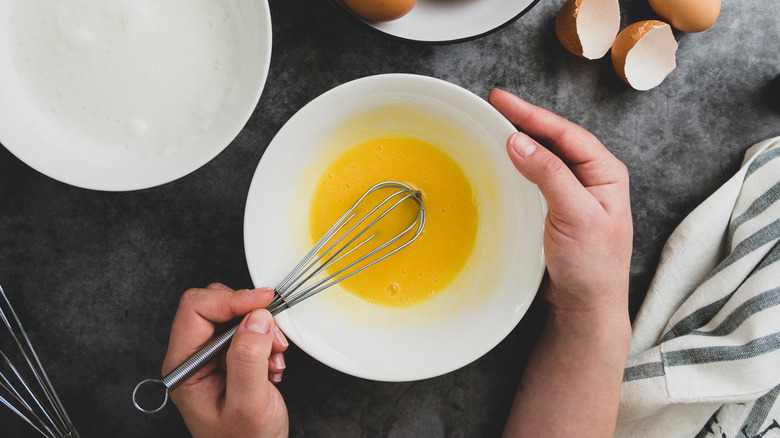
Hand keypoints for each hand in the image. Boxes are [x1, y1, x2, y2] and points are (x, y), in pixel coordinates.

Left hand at [162, 283, 288, 437]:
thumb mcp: (249, 403)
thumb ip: (249, 359)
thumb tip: (256, 317)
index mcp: (184, 366)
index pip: (196, 309)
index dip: (231, 300)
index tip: (262, 302)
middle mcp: (193, 357)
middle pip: (214, 304)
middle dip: (249, 314)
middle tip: (272, 338)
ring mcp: (211, 356)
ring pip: (234, 314)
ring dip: (262, 330)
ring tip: (273, 360)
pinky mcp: (229, 357)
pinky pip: (248, 329)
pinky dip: (267, 340)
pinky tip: (271, 366)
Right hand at [489, 89, 631, 436]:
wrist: (586, 308)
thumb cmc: (592, 266)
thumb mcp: (574, 214)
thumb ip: (548, 175)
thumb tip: (518, 141)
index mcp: (606, 173)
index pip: (565, 133)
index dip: (532, 114)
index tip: (501, 100)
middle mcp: (592, 179)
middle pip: (555, 139)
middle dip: (525, 120)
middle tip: (493, 105)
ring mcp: (575, 194)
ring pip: (546, 157)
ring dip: (522, 140)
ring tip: (496, 124)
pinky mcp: (558, 210)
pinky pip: (538, 177)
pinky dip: (520, 164)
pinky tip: (506, 161)